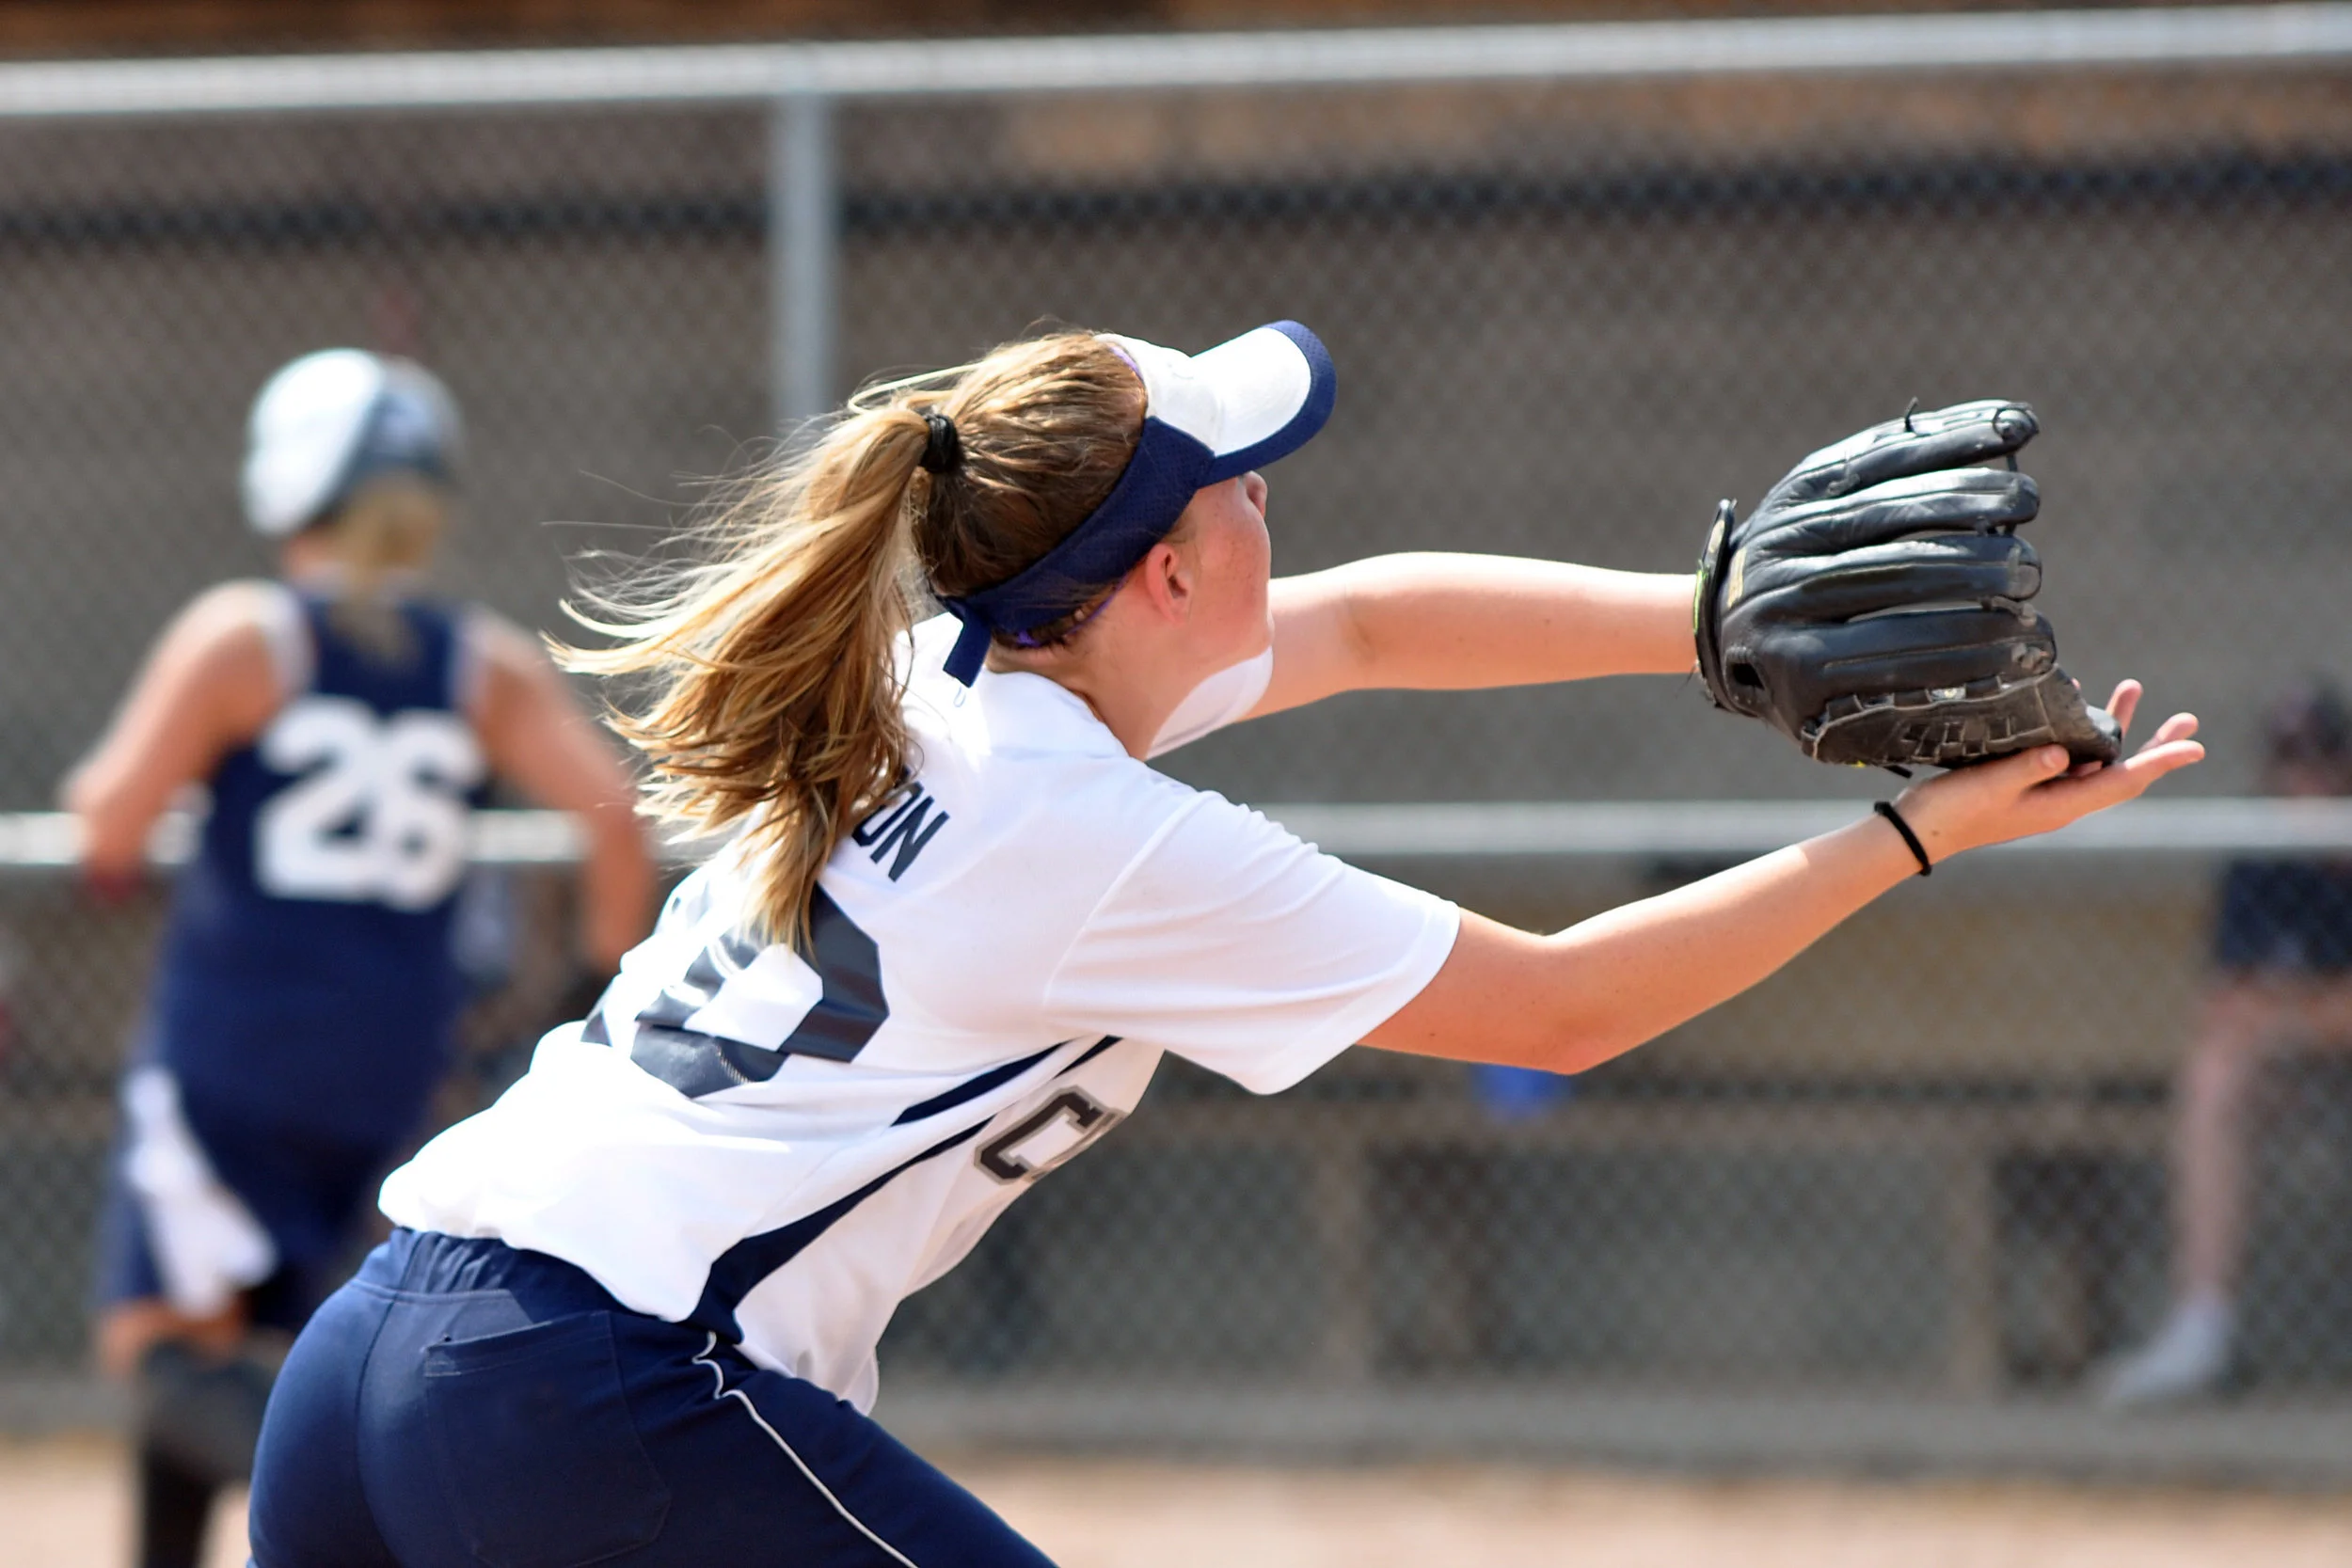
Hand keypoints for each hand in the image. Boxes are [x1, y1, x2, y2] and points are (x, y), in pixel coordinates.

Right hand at [1892, 679, 2201, 863]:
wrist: (1919, 831)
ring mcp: (2045, 793)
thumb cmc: (1954, 810)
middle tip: (2188, 719)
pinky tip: (2077, 703)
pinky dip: (2082, 729)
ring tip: (2130, 689)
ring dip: (2118, 726)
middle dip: (2155, 743)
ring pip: (2096, 758)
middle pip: (2122, 771)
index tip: (2195, 747)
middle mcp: (2062, 801)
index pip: (2124, 781)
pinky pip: (2068, 755)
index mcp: (2061, 806)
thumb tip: (2066, 752)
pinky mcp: (2027, 783)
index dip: (2162, 761)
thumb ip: (2029, 768)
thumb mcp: (1990, 786)